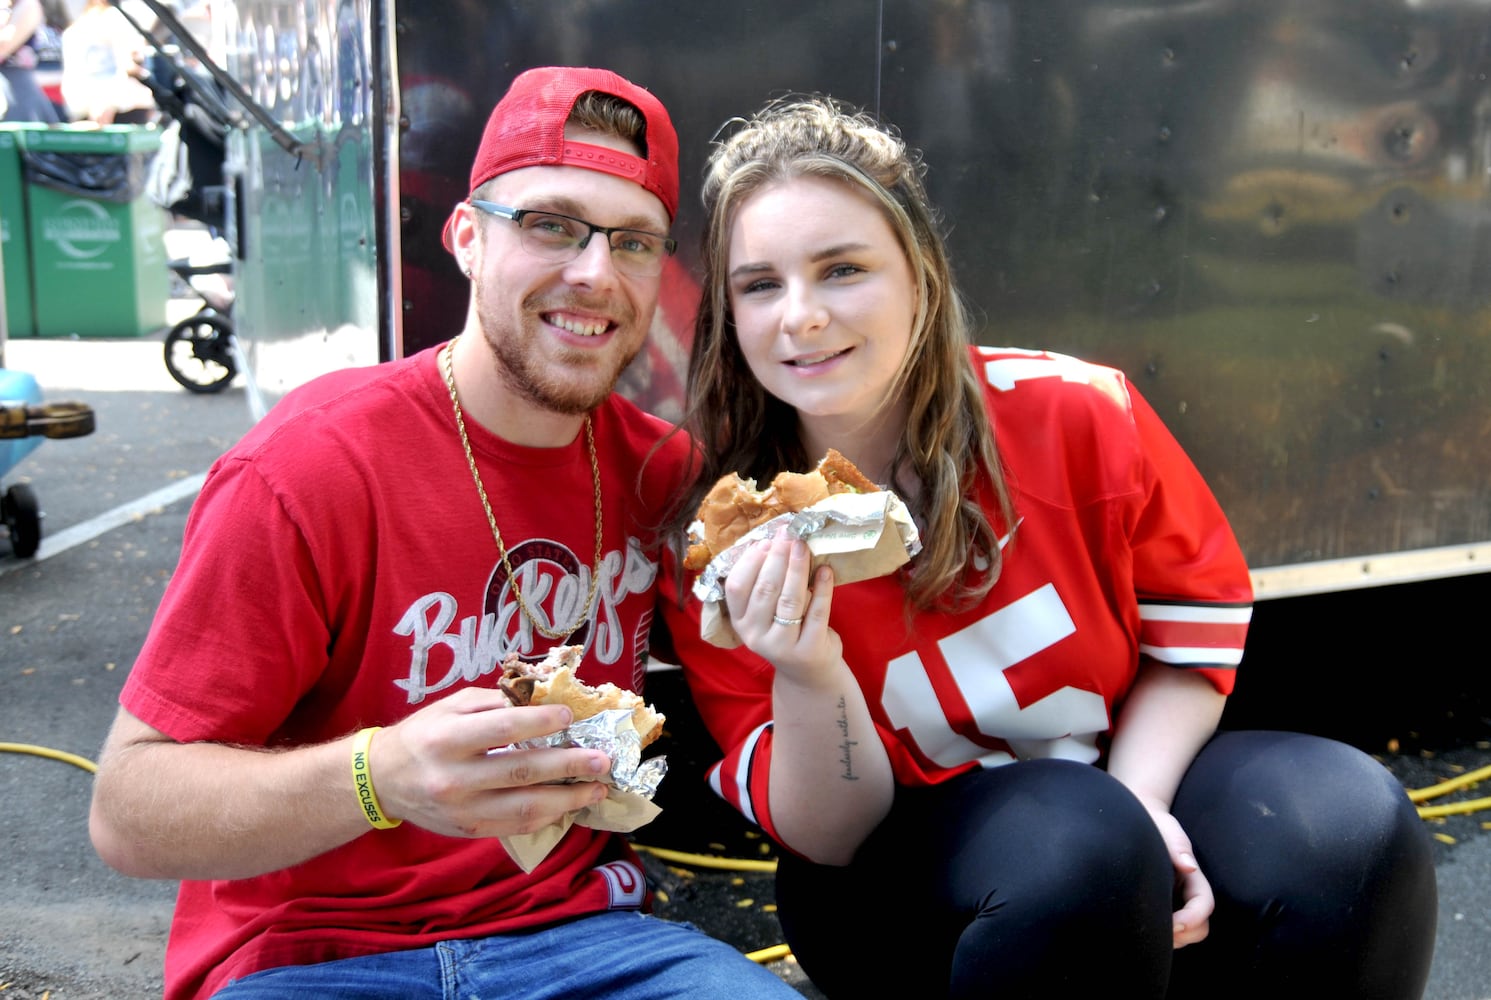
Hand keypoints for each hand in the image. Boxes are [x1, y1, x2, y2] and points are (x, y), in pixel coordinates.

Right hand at [369, 686, 614, 838]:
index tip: (569, 716)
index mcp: (447, 740)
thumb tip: (545, 698)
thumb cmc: (424, 735)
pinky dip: (548, 816)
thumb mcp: (452, 707)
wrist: (383, 780)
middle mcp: (454, 779)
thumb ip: (496, 702)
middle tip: (602, 759)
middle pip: (521, 772)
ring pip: (525, 809)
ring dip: (568, 800)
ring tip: (597, 788)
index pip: (503, 729)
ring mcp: (463, 811)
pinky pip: (517, 827)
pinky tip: (569, 805)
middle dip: (568, 766)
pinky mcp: (470, 831)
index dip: (541, 722)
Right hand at [722, 528, 840, 681]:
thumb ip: (764, 584)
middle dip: (777, 558)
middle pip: (765, 589)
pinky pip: (817, 612)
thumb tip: (773, 541)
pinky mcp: (809, 649)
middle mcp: (755, 635)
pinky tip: (826, 570)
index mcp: (739, 622)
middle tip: (789, 536)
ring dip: (797, 568)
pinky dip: (823, 588)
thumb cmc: (785, 630)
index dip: (750, 561)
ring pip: (789, 600)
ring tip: (804, 546)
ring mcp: (782, 645)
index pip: (736, 587)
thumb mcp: (765, 614)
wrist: (808, 673)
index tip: (766, 541)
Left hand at [1134, 794, 1213, 948]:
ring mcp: (1175, 902)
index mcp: (1192, 877)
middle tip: (1158, 935)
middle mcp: (1187, 893)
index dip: (1193, 918)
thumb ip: (1178, 847)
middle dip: (1184, 935)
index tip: (1174, 924)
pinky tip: (1140, 929)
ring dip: (1173, 939)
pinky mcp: (1161, 907)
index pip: (1204, 904)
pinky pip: (1168, 931)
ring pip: (1185, 933)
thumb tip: (1189, 866)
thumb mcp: (1167, 830)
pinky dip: (1160, 936)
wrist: (1137, 819)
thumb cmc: (1153, 823)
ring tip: (1147, 932)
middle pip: (1199, 926)